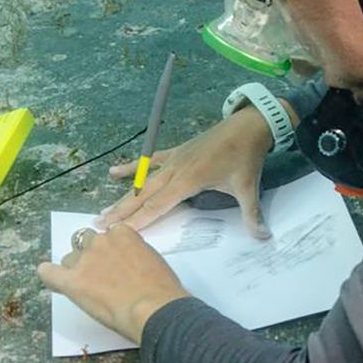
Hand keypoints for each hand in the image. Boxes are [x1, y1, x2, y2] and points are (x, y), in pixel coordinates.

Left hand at [37, 224, 189, 344]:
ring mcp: (85, 260)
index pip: (106, 235)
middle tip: (101, 277)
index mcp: (123, 233)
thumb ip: (134, 255)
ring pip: (70, 259)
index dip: (108, 251)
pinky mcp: (72, 281)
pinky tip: (53, 281)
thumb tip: (126, 264)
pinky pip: (49, 273)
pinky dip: (49, 276)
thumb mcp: (153, 261)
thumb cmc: (162, 290)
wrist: (154, 309)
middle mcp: (101, 241)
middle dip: (90, 258)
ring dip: (75, 270)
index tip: (112, 263)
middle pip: (85, 244)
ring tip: (88, 289)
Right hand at [98, 105, 286, 238]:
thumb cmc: (246, 157)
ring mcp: (174, 160)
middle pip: (143, 195)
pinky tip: (113, 172)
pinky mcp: (177, 152)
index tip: (120, 232)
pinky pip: (151, 162)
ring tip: (103, 210)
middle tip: (98, 225)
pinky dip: (133, 168)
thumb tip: (263, 237)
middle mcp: (175, 170)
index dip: (138, 220)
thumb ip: (252, 214)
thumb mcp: (248, 187)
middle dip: (121, 211)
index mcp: (189, 180)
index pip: (158, 205)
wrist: (247, 125)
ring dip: (124, 196)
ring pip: (143, 182)